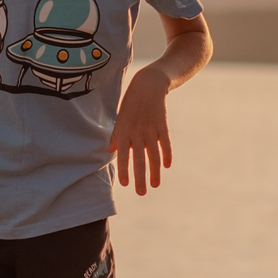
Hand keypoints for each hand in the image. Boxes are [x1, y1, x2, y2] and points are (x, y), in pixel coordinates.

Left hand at [110, 69, 172, 195]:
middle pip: (139, 159)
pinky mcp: (162, 125)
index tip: (125, 184)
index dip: (124, 169)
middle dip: (140, 177)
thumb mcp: (120, 118)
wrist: (147, 85)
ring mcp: (151, 129)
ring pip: (154, 155)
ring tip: (155, 185)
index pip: (123, 154)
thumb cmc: (130, 104)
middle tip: (141, 192)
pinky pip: (165, 143)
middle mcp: (137, 132)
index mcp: (124, 131)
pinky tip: (166, 166)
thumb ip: (116, 135)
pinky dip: (166, 154)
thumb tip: (110, 151)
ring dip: (155, 171)